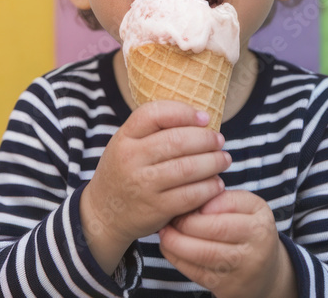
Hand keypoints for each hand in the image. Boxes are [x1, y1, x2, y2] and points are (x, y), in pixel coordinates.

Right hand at [80, 101, 230, 272]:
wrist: (104, 214)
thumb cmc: (124, 172)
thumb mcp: (127, 145)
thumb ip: (154, 131)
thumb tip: (201, 119)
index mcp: (124, 138)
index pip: (154, 113)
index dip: (184, 112)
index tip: (204, 118)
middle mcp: (131, 159)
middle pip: (177, 141)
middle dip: (206, 139)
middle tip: (219, 140)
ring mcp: (143, 185)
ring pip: (188, 168)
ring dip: (213, 162)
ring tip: (223, 159)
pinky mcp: (156, 209)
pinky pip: (190, 195)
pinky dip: (209, 188)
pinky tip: (216, 183)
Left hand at [159, 190, 295, 297]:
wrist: (264, 275)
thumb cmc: (249, 232)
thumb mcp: (250, 210)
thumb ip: (227, 199)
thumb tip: (196, 202)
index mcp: (260, 224)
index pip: (227, 205)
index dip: (202, 201)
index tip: (187, 199)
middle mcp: (255, 249)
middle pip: (213, 229)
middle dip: (185, 221)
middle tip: (170, 216)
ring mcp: (240, 271)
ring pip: (201, 253)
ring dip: (175, 240)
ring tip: (165, 231)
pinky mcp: (225, 287)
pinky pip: (195, 271)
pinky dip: (176, 257)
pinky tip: (168, 246)